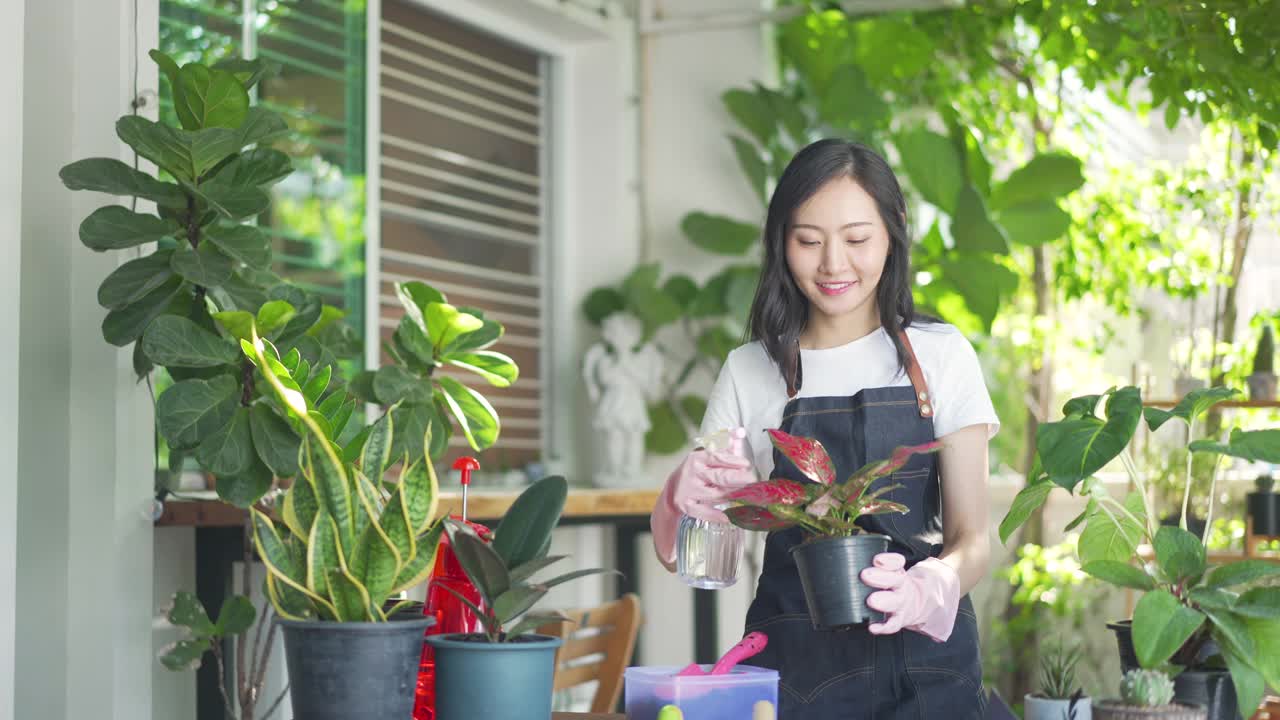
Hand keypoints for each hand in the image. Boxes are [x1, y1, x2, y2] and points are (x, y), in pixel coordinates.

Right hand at [651, 448, 754, 567]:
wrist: (673, 490)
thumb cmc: (697, 471)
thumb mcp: (707, 455)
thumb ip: (726, 444)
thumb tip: (741, 432)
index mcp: (698, 457)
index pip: (717, 458)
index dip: (733, 461)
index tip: (747, 464)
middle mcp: (692, 473)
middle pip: (719, 477)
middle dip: (738, 479)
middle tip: (753, 480)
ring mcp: (689, 490)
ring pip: (716, 495)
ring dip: (733, 496)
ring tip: (749, 496)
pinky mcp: (687, 506)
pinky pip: (704, 512)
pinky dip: (716, 515)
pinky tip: (729, 518)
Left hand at [860, 553, 959, 641]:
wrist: (913, 603)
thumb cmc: (893, 585)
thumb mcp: (890, 571)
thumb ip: (879, 566)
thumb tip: (861, 560)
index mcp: (897, 572)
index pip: (896, 563)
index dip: (888, 561)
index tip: (877, 560)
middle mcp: (900, 586)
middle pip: (895, 580)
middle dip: (880, 578)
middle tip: (865, 575)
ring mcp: (901, 604)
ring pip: (894, 602)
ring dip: (883, 602)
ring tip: (871, 601)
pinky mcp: (899, 620)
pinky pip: (892, 624)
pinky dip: (883, 627)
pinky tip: (873, 627)